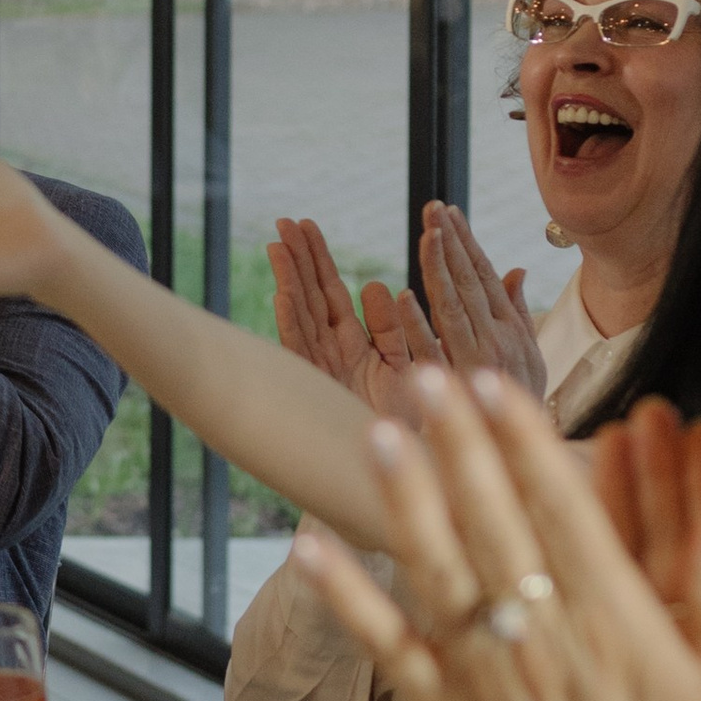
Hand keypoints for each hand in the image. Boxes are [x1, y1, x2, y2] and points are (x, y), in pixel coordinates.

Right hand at [268, 218, 425, 415]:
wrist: (422, 478)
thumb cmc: (417, 431)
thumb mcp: (410, 369)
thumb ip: (396, 331)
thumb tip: (377, 286)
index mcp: (358, 351)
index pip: (332, 297)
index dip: (317, 261)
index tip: (305, 226)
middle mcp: (336, 360)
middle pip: (312, 301)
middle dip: (299, 261)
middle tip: (284, 221)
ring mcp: (327, 377)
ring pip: (305, 320)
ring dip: (291, 282)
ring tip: (278, 244)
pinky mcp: (324, 394)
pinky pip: (306, 354)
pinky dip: (294, 325)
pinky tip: (283, 296)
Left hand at [289, 372, 700, 700]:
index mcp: (625, 641)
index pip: (569, 523)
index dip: (531, 451)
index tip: (502, 387)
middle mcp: (548, 656)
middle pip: (495, 532)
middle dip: (460, 450)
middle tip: (428, 376)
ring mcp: (491, 688)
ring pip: (440, 579)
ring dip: (405, 502)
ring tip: (377, 431)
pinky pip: (391, 652)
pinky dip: (347, 599)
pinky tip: (310, 544)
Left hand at [416, 204, 548, 397]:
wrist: (521, 455)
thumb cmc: (521, 403)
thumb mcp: (530, 356)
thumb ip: (518, 312)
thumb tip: (515, 269)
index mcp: (511, 329)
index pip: (484, 276)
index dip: (466, 242)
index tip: (448, 211)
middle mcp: (496, 340)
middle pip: (468, 283)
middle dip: (451, 241)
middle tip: (432, 206)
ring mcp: (475, 362)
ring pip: (453, 307)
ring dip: (439, 268)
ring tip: (427, 233)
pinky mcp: (454, 388)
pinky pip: (431, 351)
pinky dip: (417, 324)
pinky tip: (403, 296)